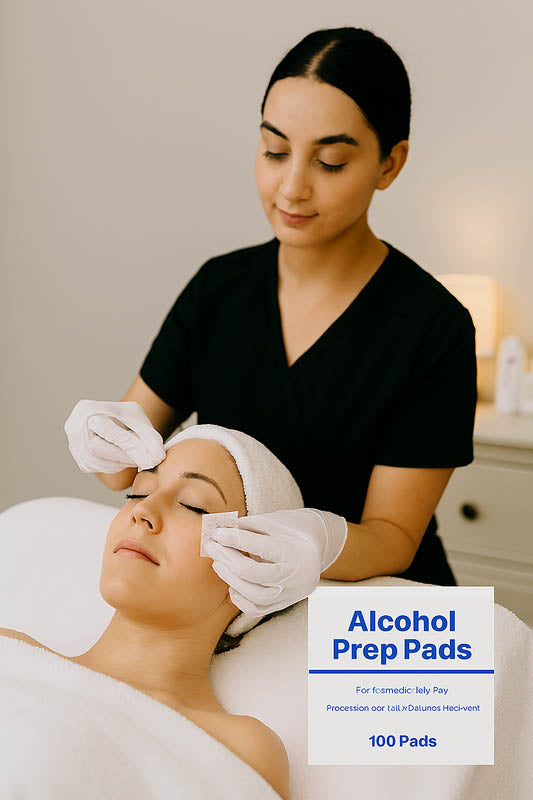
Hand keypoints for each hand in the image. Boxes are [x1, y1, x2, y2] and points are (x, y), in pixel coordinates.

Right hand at [64, 399, 165, 473]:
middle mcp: (74, 426)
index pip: (107, 430)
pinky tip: (123, 458)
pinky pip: (98, 468)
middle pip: (98, 448)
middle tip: (144, 459)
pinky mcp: (81, 460)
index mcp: (86, 409)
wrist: (115, 421)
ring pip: (98, 462)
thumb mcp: (139, 419)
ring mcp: (74, 444)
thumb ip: (149, 436)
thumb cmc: (127, 417)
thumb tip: (156, 457)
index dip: (128, 444)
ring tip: (136, 456)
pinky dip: (114, 466)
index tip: (147, 454)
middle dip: (124, 455)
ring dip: (120, 463)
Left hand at [201, 507, 347, 617]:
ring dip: (231, 578)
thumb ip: (250, 526)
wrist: (318, 546)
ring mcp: (291, 594)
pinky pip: (256, 608)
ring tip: (217, 562)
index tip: (217, 532)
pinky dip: (239, 596)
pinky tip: (230, 582)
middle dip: (229, 559)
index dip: (237, 540)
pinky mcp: (283, 604)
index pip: (263, 547)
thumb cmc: (293, 529)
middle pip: (256, 574)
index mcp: (298, 553)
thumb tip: (221, 531)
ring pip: (255, 595)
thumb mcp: (276, 521)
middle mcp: (297, 578)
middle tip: (211, 546)